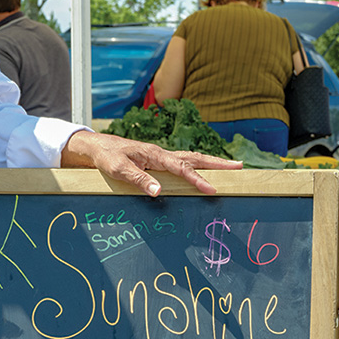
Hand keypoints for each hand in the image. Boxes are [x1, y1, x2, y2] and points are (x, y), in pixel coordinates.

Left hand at [60, 131, 241, 196]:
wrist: (98, 147)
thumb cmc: (108, 157)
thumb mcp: (118, 170)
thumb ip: (138, 180)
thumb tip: (158, 192)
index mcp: (155, 155)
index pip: (181, 168)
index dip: (197, 180)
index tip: (212, 190)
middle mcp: (162, 153)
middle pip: (195, 158)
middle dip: (218, 164)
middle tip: (240, 167)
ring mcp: (162, 156)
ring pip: (192, 158)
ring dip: (212, 163)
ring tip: (232, 166)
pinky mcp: (160, 160)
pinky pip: (184, 162)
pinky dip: (199, 164)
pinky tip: (205, 169)